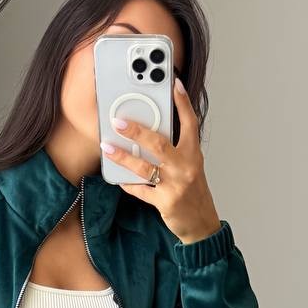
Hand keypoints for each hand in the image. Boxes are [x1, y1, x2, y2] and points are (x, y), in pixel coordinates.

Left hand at [100, 76, 222, 244]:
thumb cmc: (193, 192)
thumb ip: (175, 149)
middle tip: (118, 121)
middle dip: (136, 131)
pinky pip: (141, 190)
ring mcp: (175, 185)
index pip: (190, 123)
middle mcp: (186, 167)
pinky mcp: (166, 202)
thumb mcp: (190, 166)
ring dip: (123, 157)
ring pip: (144, 167)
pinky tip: (118, 178)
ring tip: (107, 147)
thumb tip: (149, 133)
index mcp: (193, 154)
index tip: (174, 84)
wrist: (201, 223)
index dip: (183, 103)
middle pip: (159, 143)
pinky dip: (128, 184)